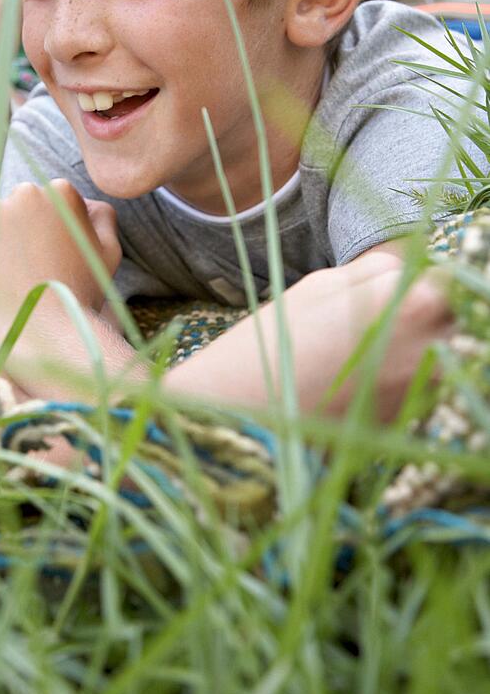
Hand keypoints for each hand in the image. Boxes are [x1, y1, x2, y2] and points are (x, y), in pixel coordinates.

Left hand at [0, 179, 121, 343]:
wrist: (43, 330)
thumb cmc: (81, 294)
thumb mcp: (109, 252)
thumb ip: (103, 217)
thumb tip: (89, 202)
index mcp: (62, 191)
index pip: (51, 201)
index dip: (52, 232)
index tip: (53, 257)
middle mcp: (26, 192)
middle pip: (21, 207)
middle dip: (25, 230)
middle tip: (32, 268)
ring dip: (1, 242)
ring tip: (14, 277)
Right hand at [166, 249, 451, 421]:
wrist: (241, 418)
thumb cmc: (273, 343)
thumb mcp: (321, 287)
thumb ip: (377, 272)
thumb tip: (408, 267)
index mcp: (414, 304)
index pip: (448, 278)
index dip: (423, 278)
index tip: (401, 284)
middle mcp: (432, 351)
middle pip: (451, 320)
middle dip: (425, 315)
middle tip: (379, 317)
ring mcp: (424, 393)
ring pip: (439, 357)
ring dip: (415, 349)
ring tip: (361, 351)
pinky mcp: (407, 425)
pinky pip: (419, 389)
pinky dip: (399, 382)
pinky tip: (356, 381)